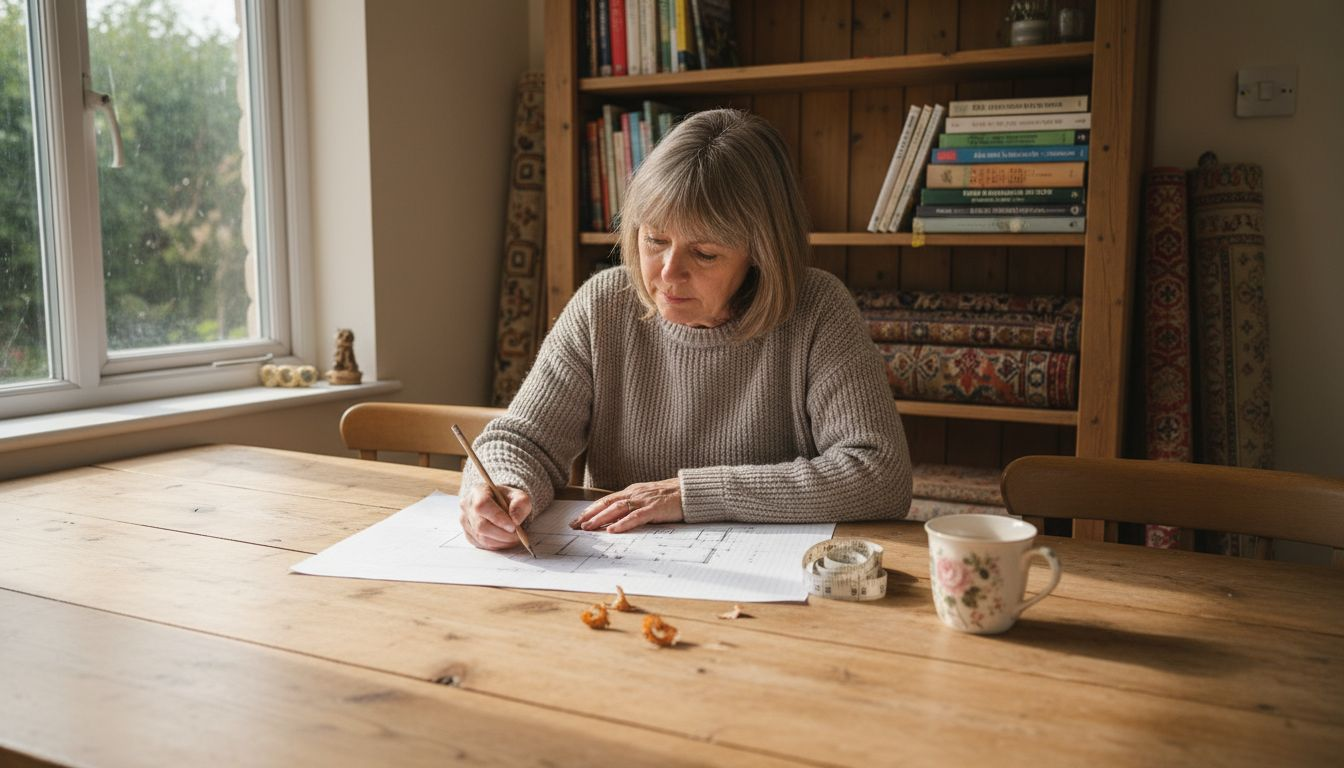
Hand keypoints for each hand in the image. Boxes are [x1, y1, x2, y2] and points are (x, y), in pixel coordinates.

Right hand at [459, 484, 532, 549]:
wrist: (501, 505)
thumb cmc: (509, 499)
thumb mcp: (520, 496)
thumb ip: (521, 504)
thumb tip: (515, 520)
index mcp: (478, 491)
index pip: (482, 505)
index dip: (498, 518)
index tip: (513, 526)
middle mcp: (467, 506)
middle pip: (481, 525)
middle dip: (502, 534)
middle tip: (517, 536)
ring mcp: (465, 521)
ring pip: (481, 537)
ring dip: (501, 542)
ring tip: (514, 539)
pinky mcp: (468, 534)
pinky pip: (481, 544)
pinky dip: (496, 545)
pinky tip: (505, 540)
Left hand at [569, 477, 683, 532]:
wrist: (690, 491)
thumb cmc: (670, 497)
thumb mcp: (647, 498)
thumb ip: (633, 506)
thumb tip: (616, 520)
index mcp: (632, 491)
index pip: (606, 501)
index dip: (590, 510)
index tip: (577, 519)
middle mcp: (634, 494)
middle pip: (607, 504)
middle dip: (589, 515)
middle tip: (575, 525)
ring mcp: (644, 500)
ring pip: (617, 509)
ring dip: (601, 519)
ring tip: (588, 527)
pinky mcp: (654, 508)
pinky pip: (635, 516)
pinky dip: (622, 523)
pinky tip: (612, 530)